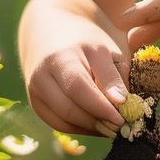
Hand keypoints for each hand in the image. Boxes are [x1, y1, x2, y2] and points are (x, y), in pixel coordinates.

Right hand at [21, 0, 131, 137]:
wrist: (52, 31)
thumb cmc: (86, 42)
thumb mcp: (105, 51)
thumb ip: (114, 77)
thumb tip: (123, 105)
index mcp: (64, 54)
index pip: (80, 87)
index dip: (102, 107)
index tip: (124, 118)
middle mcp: (44, 72)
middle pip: (69, 107)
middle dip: (97, 121)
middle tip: (120, 127)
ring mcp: (36, 88)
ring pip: (63, 120)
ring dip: (90, 128)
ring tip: (111, 127)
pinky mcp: (35, 102)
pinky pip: (58, 124)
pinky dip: (79, 129)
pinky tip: (96, 125)